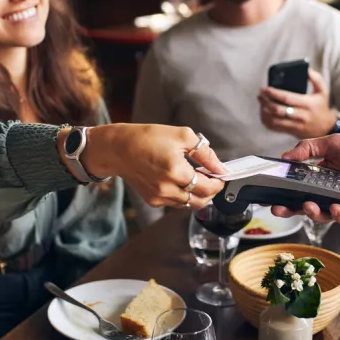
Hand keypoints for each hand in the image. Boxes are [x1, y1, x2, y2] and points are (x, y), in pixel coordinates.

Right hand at [85, 124, 225, 208]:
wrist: (118, 148)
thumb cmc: (148, 138)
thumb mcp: (182, 136)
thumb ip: (204, 153)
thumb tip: (220, 167)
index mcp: (176, 172)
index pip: (208, 188)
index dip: (218, 183)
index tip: (221, 175)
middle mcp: (167, 189)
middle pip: (201, 201)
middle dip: (211, 191)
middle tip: (213, 178)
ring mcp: (159, 197)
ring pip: (189, 204)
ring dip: (198, 195)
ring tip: (198, 178)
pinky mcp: (152, 200)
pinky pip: (176, 203)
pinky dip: (184, 195)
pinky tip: (182, 181)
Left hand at [258, 69, 337, 138]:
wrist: (326, 127)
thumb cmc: (321, 106)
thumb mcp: (323, 91)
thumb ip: (316, 78)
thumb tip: (306, 69)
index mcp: (308, 104)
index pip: (287, 98)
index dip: (274, 93)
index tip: (265, 88)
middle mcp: (301, 116)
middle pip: (278, 110)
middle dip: (266, 101)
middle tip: (260, 94)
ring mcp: (296, 125)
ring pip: (274, 120)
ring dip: (264, 111)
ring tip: (261, 102)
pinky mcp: (291, 131)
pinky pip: (275, 128)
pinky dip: (266, 120)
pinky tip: (263, 112)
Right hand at [270, 134, 339, 227]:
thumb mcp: (335, 144)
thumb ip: (309, 147)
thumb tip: (286, 155)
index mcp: (323, 177)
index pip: (300, 186)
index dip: (286, 191)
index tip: (273, 192)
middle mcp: (330, 193)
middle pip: (305, 204)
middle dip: (290, 208)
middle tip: (278, 208)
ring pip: (321, 215)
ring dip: (312, 212)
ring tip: (309, 205)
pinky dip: (336, 215)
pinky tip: (335, 207)